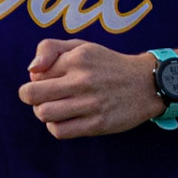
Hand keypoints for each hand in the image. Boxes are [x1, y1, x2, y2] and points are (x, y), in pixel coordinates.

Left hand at [18, 39, 161, 138]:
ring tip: (56, 109)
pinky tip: (66, 120)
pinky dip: (56, 127)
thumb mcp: (81, 46)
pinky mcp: (97, 124)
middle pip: (31, 95)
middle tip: (44, 98)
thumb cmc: (107, 65)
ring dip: (44, 113)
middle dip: (32, 97)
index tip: (50, 80)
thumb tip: (31, 70)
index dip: (37, 79)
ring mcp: (90, 104)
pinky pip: (59, 131)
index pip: (35, 74)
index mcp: (76, 58)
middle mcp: (82, 80)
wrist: (146, 84)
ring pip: (44, 114)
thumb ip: (50, 48)